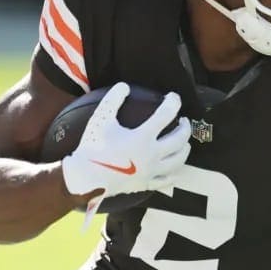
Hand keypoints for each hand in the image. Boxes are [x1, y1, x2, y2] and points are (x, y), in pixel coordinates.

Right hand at [61, 83, 191, 198]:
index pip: (166, 114)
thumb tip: (124, 86)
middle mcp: (152, 154)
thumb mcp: (101, 119)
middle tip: (183, 120)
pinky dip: (174, 172)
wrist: (85, 179)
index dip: (173, 102)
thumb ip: (113, 100)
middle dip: (185, 127)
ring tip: (184, 143)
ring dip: (185, 149)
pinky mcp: (147, 184)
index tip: (173, 97)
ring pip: (179, 160)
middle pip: (179, 138)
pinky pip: (167, 179)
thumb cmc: (93, 147)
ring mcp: (151, 171)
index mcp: (143, 137)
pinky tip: (174, 168)